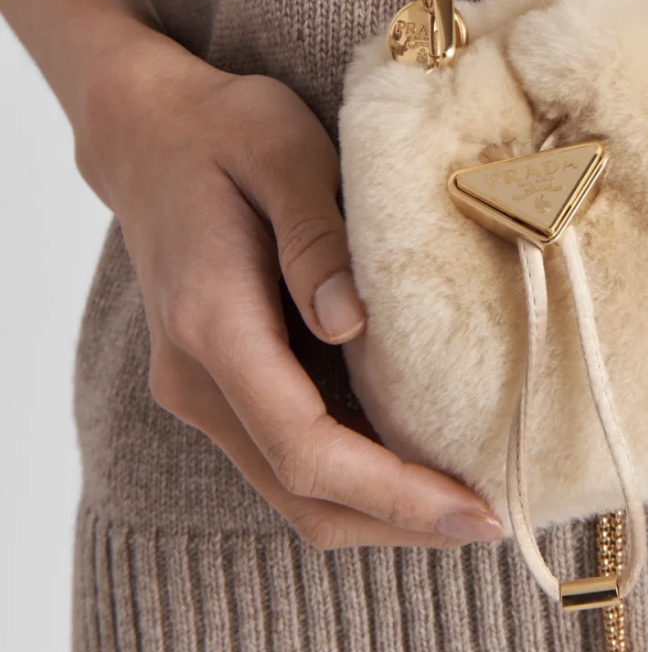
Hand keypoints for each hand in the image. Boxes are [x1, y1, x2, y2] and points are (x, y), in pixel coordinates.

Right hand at [75, 32, 504, 550]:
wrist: (151, 134)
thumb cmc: (226, 130)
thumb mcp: (282, 151)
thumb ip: (317, 236)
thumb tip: (352, 324)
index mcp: (212, 322)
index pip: (305, 446)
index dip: (392, 491)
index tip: (472, 508)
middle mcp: (197, 375)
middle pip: (300, 492)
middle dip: (397, 521)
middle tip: (493, 520)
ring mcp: (202, 385)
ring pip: (292, 486)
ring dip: (378, 506)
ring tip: (470, 498)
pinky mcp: (220, 381)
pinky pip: (288, 450)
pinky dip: (354, 471)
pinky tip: (418, 454)